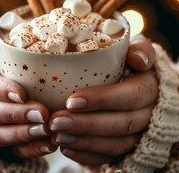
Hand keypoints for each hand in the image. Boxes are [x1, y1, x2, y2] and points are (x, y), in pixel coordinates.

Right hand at [0, 36, 56, 157]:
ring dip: (23, 134)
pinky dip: (30, 149)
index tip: (22, 94)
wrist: (5, 88)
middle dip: (17, 114)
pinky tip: (48, 145)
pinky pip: (11, 150)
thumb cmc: (6, 66)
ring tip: (46, 131)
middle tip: (43, 114)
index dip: (1, 90)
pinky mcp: (0, 140)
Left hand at [49, 34, 157, 166]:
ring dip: (83, 142)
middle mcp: (148, 114)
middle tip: (56, 122)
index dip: (102, 100)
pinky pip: (110, 156)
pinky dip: (87, 155)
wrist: (139, 84)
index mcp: (150, 88)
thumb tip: (139, 60)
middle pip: (121, 124)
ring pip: (115, 144)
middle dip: (86, 125)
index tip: (71, 101)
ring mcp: (139, 134)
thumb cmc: (131, 64)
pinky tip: (66, 148)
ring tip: (56, 136)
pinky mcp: (127, 146)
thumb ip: (140, 49)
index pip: (130, 96)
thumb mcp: (137, 50)